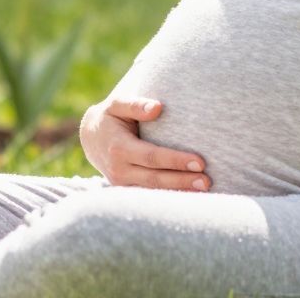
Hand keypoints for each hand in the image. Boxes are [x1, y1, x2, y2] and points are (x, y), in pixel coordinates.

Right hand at [79, 96, 211, 191]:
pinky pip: (150, 194)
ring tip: (205, 188)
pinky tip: (190, 194)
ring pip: (153, 190)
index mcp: (118, 148)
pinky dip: (170, 195)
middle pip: (155, 178)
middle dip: (182, 180)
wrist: (91, 138)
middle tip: (207, 180)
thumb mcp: (117, 104)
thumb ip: (135, 104)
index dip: (175, 160)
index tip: (199, 161)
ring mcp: (122, 183)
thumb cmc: (110, 116)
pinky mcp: (127, 189)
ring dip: (179, 190)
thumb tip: (157, 107)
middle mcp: (119, 170)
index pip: (152, 157)